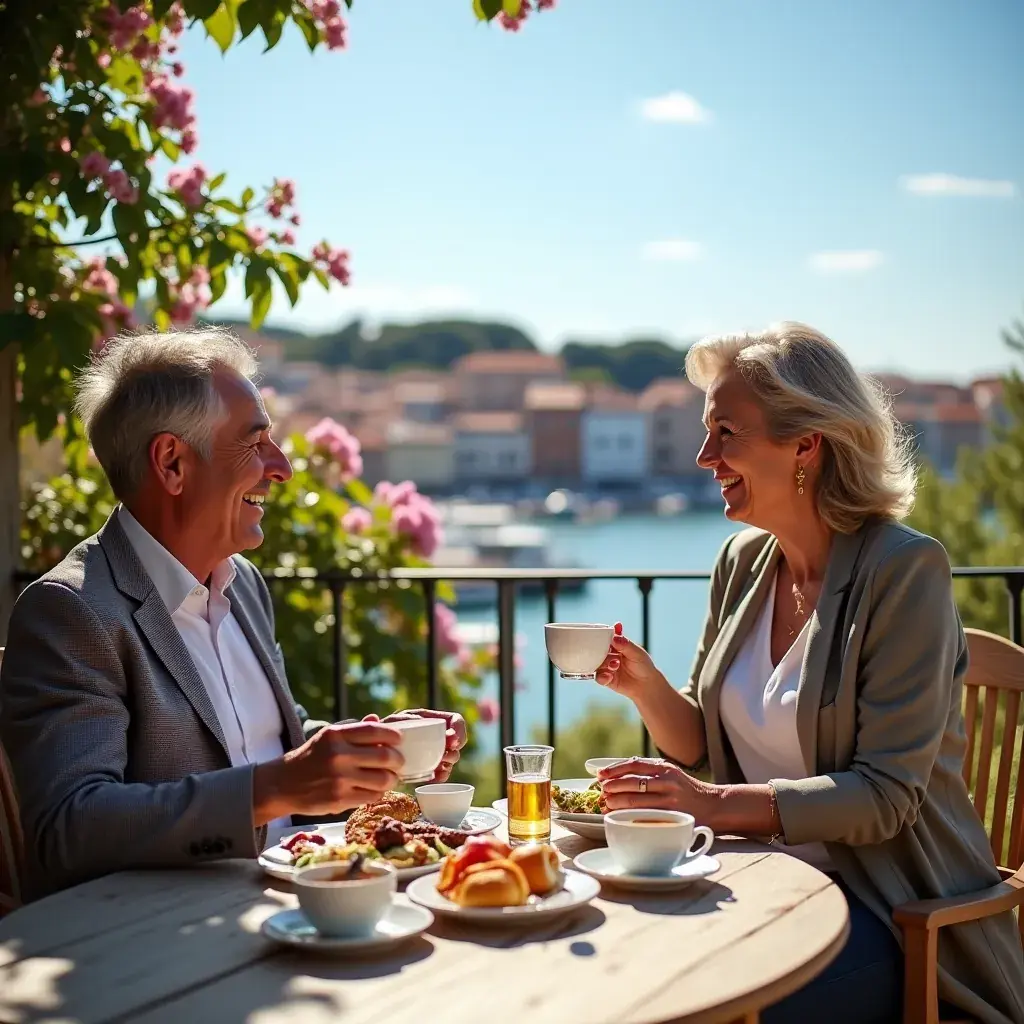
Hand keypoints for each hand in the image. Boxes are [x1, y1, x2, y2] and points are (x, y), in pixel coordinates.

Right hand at [256, 720, 404, 820]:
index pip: (374, 731)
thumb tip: (378, 720)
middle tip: (398, 761)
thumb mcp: (326, 737)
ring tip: (390, 777)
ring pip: (382, 779)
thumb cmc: (309, 758)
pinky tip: (375, 789)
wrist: (281, 785)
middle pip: (384, 756)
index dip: (393, 735)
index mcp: (335, 735)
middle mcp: (338, 755)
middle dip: (397, 759)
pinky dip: (379, 792)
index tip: (399, 739)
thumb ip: (353, 729)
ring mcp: (339, 779)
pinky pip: (372, 796)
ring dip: (392, 779)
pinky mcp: (338, 800)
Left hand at [366, 708, 466, 781]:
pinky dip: (441, 776)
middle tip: (445, 757)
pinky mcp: (430, 767)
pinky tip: (434, 777)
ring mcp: (434, 752)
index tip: (452, 741)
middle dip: (454, 750)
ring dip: (448, 763)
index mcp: (428, 719)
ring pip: (452, 757)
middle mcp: (434, 735)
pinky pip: (443, 772)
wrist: (377, 755)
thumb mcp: (382, 727)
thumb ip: (376, 723)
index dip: (458, 729)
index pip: (454, 720)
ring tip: (439, 767)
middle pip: (456, 742)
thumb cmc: (380, 737)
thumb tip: (373, 718)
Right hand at [595, 622, 664, 697]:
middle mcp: (610, 656)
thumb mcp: (636, 653)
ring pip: (596, 663)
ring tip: (615, 665)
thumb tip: (614, 637)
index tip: (599, 636)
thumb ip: (625, 644)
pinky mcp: (606, 679)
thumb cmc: (644, 666)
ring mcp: (607, 667)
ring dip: (603, 664)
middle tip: (610, 654)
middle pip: (597, 651)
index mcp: (616, 646)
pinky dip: (602, 677)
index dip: (601, 637)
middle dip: (600, 652)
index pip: (605, 638)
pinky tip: (609, 677)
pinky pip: (598, 677)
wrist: (647, 685)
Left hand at [598, 756, 713, 815]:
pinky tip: (621, 816)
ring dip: (617, 803)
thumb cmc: (685, 789)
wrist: (713, 804)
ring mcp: (670, 800)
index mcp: (665, 767)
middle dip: (612, 788)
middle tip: (602, 792)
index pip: (634, 765)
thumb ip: (649, 771)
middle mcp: (668, 781)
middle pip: (632, 783)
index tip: (600, 775)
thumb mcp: (670, 773)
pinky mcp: (673, 817)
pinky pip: (645, 816)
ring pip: (636, 801)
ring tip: (607, 804)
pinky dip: (629, 816)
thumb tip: (616, 775)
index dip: (614, 769)